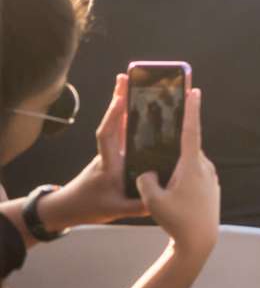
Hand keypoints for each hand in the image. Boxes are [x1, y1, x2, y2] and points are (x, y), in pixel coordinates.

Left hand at [48, 75, 143, 228]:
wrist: (68, 208)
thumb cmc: (89, 207)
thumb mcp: (116, 210)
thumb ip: (138, 206)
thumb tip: (162, 198)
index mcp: (109, 164)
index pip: (107, 136)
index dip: (113, 116)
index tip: (120, 97)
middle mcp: (108, 154)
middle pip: (112, 122)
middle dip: (118, 98)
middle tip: (127, 77)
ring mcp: (108, 154)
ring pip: (116, 126)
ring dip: (123, 105)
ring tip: (133, 85)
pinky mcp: (111, 156)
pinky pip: (120, 134)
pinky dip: (126, 119)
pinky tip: (138, 111)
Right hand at [136, 87, 218, 257]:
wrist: (200, 240)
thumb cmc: (177, 221)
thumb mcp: (152, 201)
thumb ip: (145, 181)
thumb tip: (146, 171)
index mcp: (192, 165)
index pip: (191, 131)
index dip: (191, 110)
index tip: (194, 90)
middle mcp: (204, 167)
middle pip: (186, 147)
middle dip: (173, 141)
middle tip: (162, 130)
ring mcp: (210, 176)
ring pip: (188, 163)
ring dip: (175, 163)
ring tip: (160, 172)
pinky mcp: (210, 186)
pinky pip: (192, 174)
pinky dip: (181, 175)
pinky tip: (170, 187)